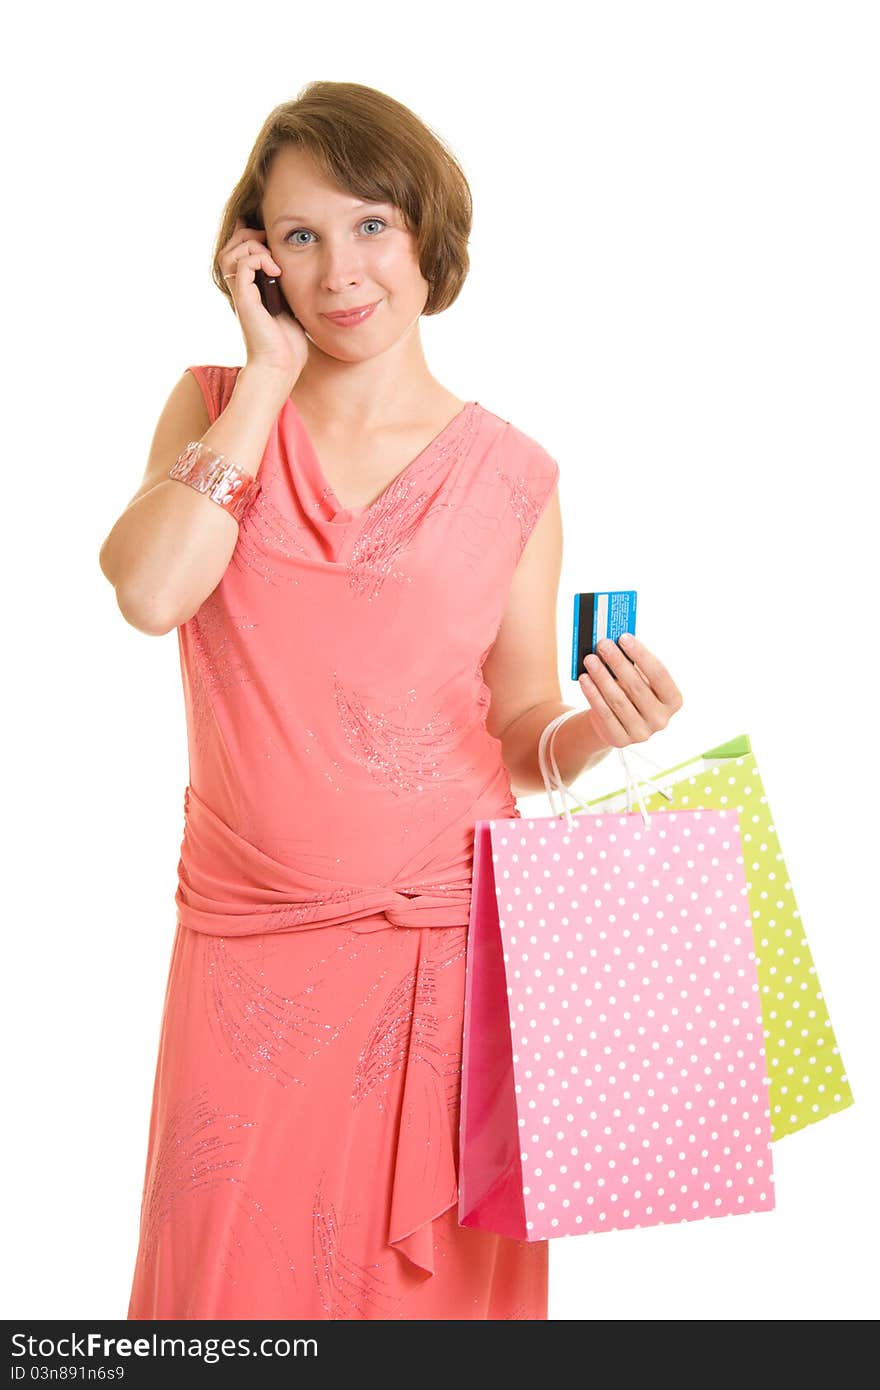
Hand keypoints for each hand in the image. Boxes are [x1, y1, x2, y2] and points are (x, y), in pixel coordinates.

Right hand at [218, 217, 309, 382]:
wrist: (281, 365)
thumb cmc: (288, 343)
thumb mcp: (292, 304)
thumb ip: (289, 284)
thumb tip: (301, 266)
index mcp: (250, 287)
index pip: (239, 249)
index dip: (251, 236)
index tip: (274, 240)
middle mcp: (241, 288)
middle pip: (231, 245)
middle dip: (251, 236)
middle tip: (272, 247)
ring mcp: (240, 293)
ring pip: (231, 251)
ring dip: (254, 247)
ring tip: (274, 262)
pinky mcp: (244, 299)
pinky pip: (243, 264)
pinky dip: (260, 260)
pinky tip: (277, 272)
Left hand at [578, 635, 682, 748]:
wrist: (615, 725)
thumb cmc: (630, 694)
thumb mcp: (638, 680)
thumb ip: (633, 665)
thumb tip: (615, 643)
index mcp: (673, 701)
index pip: (659, 674)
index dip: (641, 655)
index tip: (624, 637)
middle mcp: (661, 719)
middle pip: (637, 686)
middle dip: (618, 662)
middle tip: (603, 644)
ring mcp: (642, 733)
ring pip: (618, 700)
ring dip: (602, 676)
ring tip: (590, 659)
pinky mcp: (621, 740)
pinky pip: (604, 713)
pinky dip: (593, 694)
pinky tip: (585, 678)